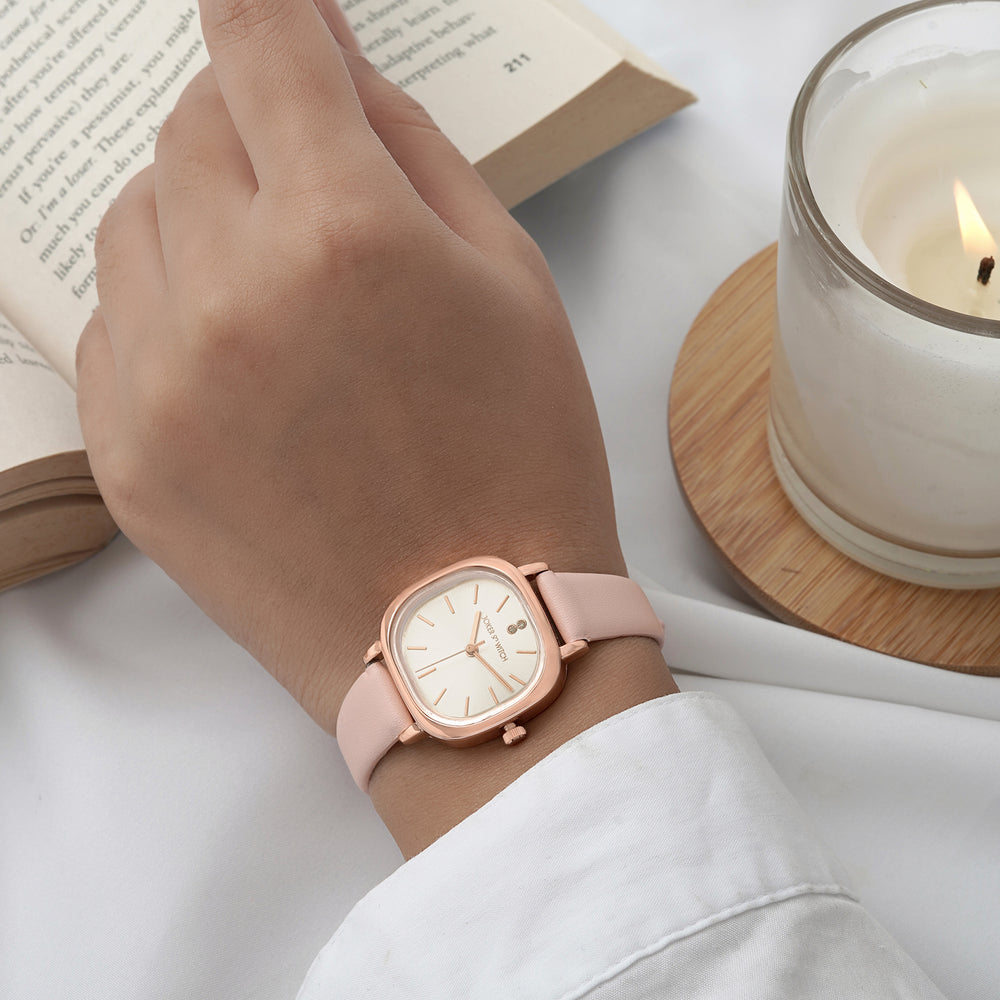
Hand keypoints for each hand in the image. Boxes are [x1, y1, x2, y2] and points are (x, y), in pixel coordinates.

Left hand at [75, 0, 625, 736]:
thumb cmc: (520, 461)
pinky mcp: (129, 455)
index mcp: (345, 233)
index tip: (269, 3)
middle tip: (307, 169)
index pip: (264, 45)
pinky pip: (113, 322)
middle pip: (193, 127)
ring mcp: (162, 381)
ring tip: (277, 276)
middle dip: (250, 122)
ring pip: (137, 217)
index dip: (268, 5)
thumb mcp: (513, 282)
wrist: (466, 635)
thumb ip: (414, 151)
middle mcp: (232, 292)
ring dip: (200, 211)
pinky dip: (167, 304)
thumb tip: (335, 74)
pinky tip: (238, 352)